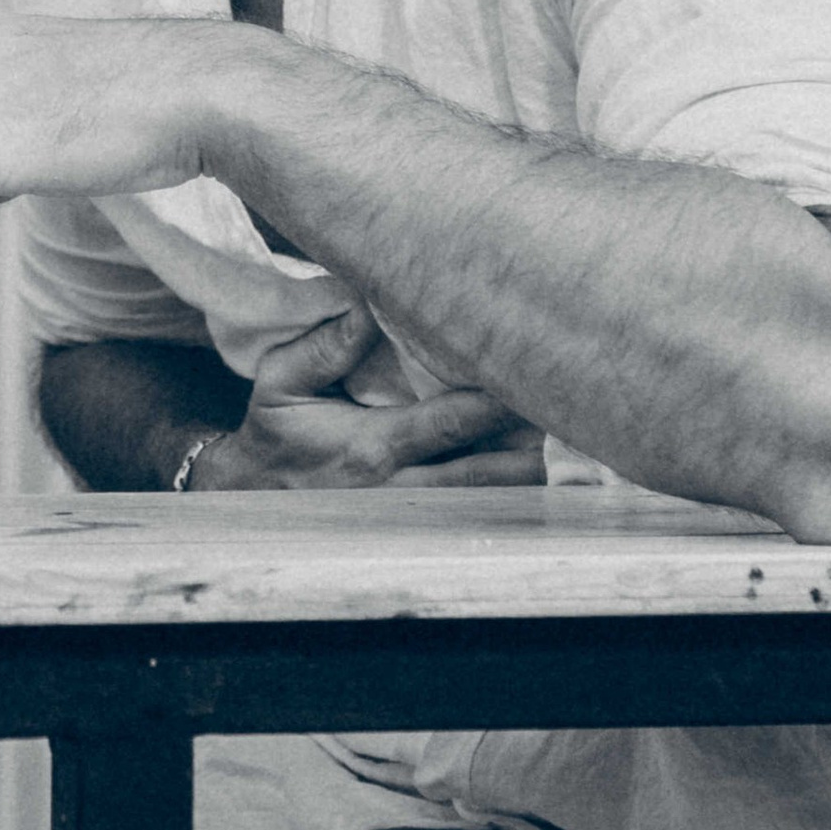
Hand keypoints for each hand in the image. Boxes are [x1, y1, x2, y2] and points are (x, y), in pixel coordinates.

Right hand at [193, 304, 544, 490]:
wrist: (255, 498)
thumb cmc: (277, 433)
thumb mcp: (281, 383)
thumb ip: (323, 346)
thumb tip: (366, 304)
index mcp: (372, 446)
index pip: (451, 422)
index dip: (498, 401)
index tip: (533, 373)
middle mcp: (401, 487)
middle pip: (489, 469)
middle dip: (533, 441)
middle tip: (575, 406)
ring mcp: (414, 513)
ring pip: (490, 498)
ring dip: (530, 471)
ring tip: (570, 435)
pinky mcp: (419, 525)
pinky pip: (478, 513)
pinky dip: (511, 493)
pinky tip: (541, 469)